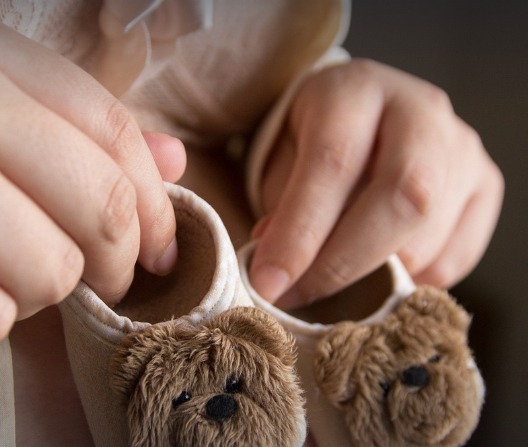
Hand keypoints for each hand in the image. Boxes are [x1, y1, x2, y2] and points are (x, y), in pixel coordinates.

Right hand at [0, 24, 185, 338]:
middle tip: (113, 281)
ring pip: (52, 268)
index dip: (155, 200)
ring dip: (47, 288)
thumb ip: (89, 136)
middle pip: (101, 202)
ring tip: (18, 279)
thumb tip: (174, 159)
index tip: (164, 250)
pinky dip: (0, 315)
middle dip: (119, 261)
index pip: (109, 128)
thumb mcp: (8, 113)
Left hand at [249, 59, 503, 307]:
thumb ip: (283, 210)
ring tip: (333, 284)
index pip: (334, 162)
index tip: (269, 285)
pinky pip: (454, 259)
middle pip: (403, 196)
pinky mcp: (485, 186)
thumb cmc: (317, 143)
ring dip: (373, 279)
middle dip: (345, 263)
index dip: (301, 232)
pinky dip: (409, 284)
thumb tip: (284, 274)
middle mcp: (422, 110)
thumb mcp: (285, 161)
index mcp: (357, 89)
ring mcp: (463, 148)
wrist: (365, 123)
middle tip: (302, 297)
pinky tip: (378, 273)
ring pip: (430, 237)